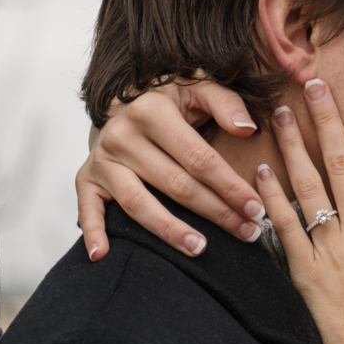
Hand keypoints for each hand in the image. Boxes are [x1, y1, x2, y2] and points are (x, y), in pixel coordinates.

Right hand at [76, 78, 264, 260]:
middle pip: (176, 185)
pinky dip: (93, 232)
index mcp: (152, 111)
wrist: (124, 103)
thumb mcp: (199, 88)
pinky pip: (87, 208)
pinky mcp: (86, 178)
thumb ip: (226, 103)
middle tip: (247, 233)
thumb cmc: (171, 102)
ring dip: (170, 231)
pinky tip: (102, 255)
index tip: (256, 209)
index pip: (199, 158)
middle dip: (216, 213)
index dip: (230, 186)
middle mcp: (122, 135)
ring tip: (200, 249)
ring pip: (138, 204)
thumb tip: (246, 129)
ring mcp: (102, 160)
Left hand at [255, 76, 343, 343]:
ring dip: (293, 145)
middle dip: (328, 117)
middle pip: (343, 160)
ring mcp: (331, 249)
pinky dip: (271, 197)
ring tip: (279, 113)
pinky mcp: (306, 271)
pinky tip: (260, 171)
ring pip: (308, 185)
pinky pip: (286, 226)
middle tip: (312, 82)